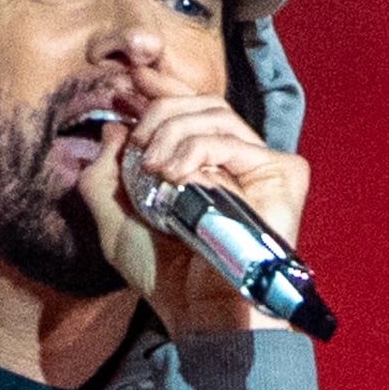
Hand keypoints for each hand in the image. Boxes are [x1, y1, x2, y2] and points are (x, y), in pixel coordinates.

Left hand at [78, 62, 310, 339]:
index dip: (160, 86)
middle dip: (160, 110)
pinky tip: (176, 174)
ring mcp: (261, 165)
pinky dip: (198, 149)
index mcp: (202, 164)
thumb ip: (105, 174)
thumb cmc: (162, 275)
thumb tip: (113, 128)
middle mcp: (234, 160)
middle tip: (138, 143)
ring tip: (152, 166)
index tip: (129, 78)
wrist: (198, 311)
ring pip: (216, 113)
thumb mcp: (114, 221)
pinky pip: (234, 140)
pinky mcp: (283, 173)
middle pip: (201, 102)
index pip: (186, 108)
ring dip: (173, 130)